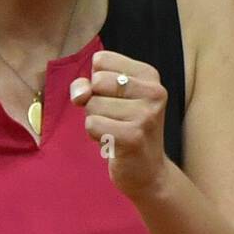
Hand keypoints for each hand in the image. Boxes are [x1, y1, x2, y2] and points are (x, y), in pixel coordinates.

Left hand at [69, 50, 170, 201]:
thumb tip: (80, 93)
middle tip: (115, 119)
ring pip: (92, 105)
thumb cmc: (126, 130)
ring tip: (116, 132)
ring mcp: (146, 115)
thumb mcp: (109, 99)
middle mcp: (153, 91)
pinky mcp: (133, 137)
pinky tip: (113, 143)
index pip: (101, 60)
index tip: (114, 100)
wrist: (148, 173)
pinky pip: (92, 125)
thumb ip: (89, 85)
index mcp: (149, 75)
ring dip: (96, 122)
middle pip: (96, 82)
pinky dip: (95, 136)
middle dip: (95, 103)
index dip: (95, 82)